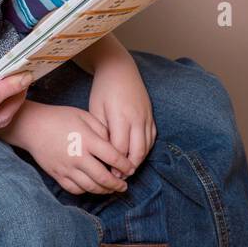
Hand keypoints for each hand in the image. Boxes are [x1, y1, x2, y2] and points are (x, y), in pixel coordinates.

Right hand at [6, 99, 135, 195]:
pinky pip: (75, 189)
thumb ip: (102, 130)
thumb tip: (115, 146)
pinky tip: (92, 187)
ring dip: (104, 191)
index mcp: (87, 140)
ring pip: (90, 187)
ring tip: (111, 189)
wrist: (32, 126)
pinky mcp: (57, 175)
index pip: (113, 158)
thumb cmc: (60, 118)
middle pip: (103, 178)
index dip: (125, 166)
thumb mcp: (84, 116)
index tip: (131, 169)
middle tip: (124, 186)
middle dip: (117, 184)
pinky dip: (86, 191)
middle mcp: (78, 157)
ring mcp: (67, 168)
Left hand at [88, 51, 156, 173]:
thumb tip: (104, 154)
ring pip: (147, 146)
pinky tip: (136, 155)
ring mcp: (146, 117)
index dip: (115, 164)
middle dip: (129, 167)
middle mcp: (137, 118)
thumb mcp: (95, 109)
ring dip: (138, 160)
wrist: (120, 69)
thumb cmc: (103, 89)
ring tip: (126, 170)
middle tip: (119, 177)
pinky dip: (145, 149)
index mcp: (121, 117)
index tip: (107, 172)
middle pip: (137, 151)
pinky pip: (152, 138)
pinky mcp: (151, 115)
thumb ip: (101, 132)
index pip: (120, 149)